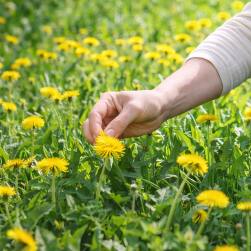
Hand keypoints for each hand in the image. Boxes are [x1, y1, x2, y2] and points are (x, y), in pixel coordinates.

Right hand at [81, 57, 222, 144]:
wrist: (160, 108)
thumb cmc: (148, 103)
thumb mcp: (135, 109)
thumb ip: (121, 122)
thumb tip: (106, 136)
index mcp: (107, 101)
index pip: (94, 114)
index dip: (94, 126)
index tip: (99, 137)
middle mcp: (105, 112)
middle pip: (90, 125)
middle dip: (92, 136)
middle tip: (101, 145)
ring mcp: (110, 123)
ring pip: (95, 134)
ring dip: (98, 143)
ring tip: (107, 149)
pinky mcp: (116, 133)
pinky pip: (107, 141)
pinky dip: (107, 146)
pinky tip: (113, 150)